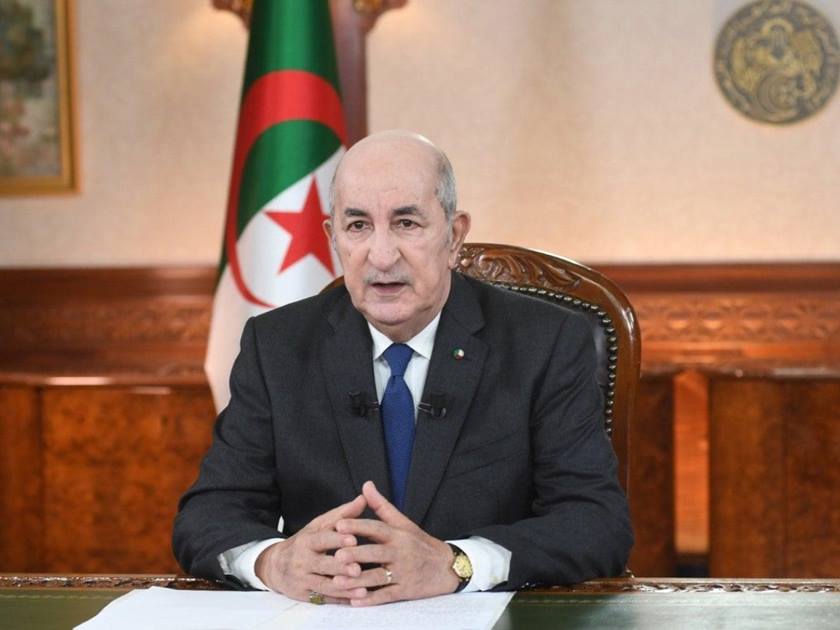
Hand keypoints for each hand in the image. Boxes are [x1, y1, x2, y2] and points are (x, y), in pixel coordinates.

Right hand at [255, 493, 368, 603]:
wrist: (275, 565)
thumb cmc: (305, 542)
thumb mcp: (319, 525)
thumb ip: (342, 514)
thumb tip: (363, 498)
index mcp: (307, 540)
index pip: (322, 540)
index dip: (337, 540)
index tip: (353, 540)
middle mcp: (303, 560)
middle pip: (323, 564)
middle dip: (341, 567)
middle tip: (358, 569)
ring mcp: (302, 580)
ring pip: (324, 585)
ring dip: (344, 588)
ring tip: (362, 588)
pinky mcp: (304, 596)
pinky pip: (324, 599)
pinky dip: (340, 599)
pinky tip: (355, 599)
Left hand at [332, 481, 459, 605]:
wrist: (446, 567)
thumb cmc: (419, 543)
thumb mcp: (403, 522)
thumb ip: (381, 506)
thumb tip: (366, 485)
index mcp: (398, 534)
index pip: (376, 528)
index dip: (358, 526)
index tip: (339, 524)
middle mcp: (401, 552)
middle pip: (376, 553)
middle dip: (356, 555)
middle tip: (336, 556)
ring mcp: (403, 573)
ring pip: (378, 577)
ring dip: (357, 581)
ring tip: (337, 582)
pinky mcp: (405, 591)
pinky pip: (386, 596)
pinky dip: (371, 599)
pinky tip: (355, 601)